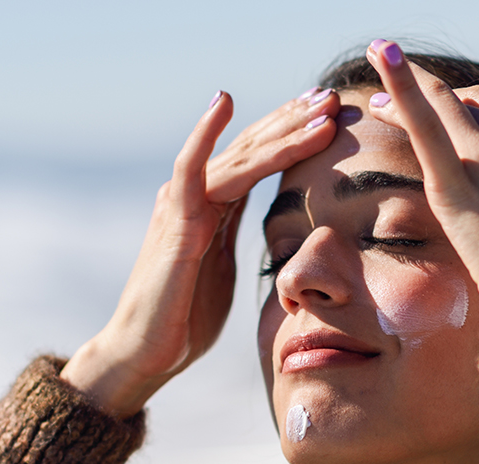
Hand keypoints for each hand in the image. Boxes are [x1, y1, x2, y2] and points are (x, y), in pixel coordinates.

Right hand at [62, 88, 340, 416]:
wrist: (145, 353)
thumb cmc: (184, 319)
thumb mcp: (224, 270)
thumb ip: (239, 240)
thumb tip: (272, 234)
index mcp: (214, 206)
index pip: (260, 159)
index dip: (294, 135)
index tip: (331, 115)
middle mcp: (196, 195)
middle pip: (252, 147)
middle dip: (294, 120)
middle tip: (333, 95)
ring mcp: (183, 204)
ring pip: (238, 156)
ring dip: (281, 130)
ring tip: (317, 107)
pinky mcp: (174, 222)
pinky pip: (190, 169)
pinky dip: (205, 133)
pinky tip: (224, 102)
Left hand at [364, 40, 478, 323]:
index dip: (472, 107)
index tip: (451, 110)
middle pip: (466, 105)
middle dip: (434, 98)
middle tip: (391, 97)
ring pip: (439, 105)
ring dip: (404, 83)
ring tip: (378, 63)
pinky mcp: (453, 185)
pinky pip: (423, 124)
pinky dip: (401, 85)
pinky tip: (381, 54)